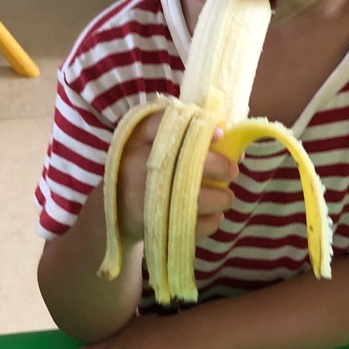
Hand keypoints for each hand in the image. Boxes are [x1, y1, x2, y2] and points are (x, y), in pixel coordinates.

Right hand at [115, 118, 238, 246]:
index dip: (197, 128)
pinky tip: (215, 216)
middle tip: (232, 171)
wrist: (116, 206)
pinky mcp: (150, 222)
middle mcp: (137, 164)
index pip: (164, 124)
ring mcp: (143, 196)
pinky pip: (191, 225)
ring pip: (194, 198)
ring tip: (226, 197)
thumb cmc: (143, 166)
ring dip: (220, 199)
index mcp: (138, 138)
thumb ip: (183, 132)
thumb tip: (228, 138)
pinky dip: (210, 222)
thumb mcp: (150, 140)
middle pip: (187, 163)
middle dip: (220, 168)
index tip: (221, 134)